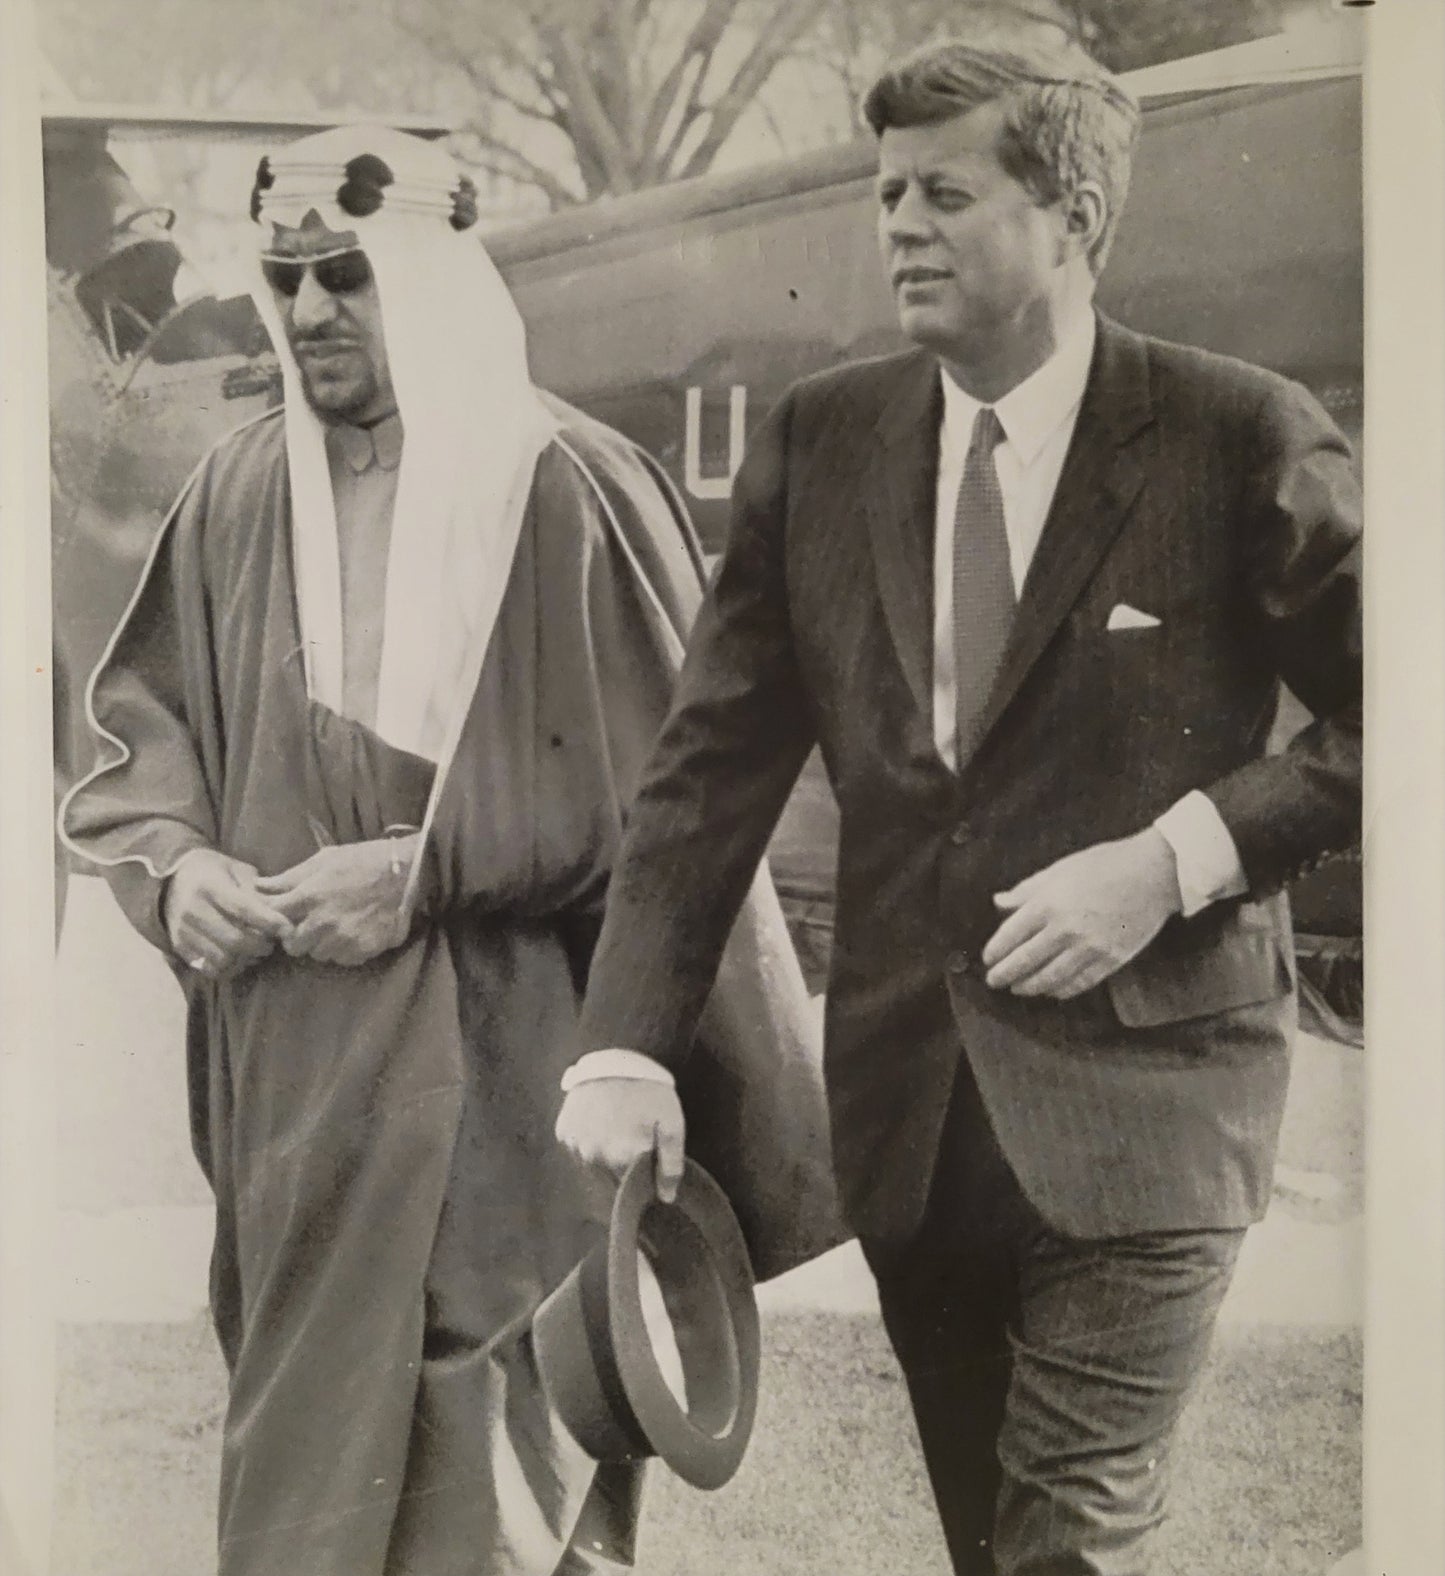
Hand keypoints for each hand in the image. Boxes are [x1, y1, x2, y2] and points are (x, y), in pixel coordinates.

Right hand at [163, 848, 292, 977]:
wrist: (173, 881)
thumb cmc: (214, 873)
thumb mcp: (236, 870)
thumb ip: (255, 890)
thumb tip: (278, 913)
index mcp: (208, 886)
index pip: (243, 909)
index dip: (270, 922)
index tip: (288, 929)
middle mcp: (192, 910)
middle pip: (234, 940)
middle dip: (261, 945)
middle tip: (272, 942)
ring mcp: (183, 931)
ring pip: (223, 958)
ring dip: (246, 959)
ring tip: (256, 950)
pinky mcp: (180, 948)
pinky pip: (210, 968)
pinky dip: (230, 967)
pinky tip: (238, 957)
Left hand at [254, 835, 417, 966]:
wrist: (406, 873)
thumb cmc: (362, 861)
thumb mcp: (325, 860)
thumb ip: (290, 877)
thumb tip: (258, 886)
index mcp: (310, 896)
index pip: (275, 918)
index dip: (276, 919)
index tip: (284, 916)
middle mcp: (323, 922)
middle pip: (293, 946)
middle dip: (298, 937)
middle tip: (310, 926)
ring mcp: (343, 939)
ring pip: (318, 954)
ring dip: (322, 944)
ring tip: (335, 927)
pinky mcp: (362, 950)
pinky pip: (342, 959)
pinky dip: (344, 949)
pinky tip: (353, 932)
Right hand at [555, 1076, 685, 1203]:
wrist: (616, 1056)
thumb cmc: (648, 1090)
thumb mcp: (672, 1123)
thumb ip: (671, 1164)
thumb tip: (666, 1198)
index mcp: (622, 1159)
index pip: (633, 1184)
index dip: (643, 1173)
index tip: (648, 1154)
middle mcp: (594, 1158)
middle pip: (612, 1175)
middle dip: (624, 1163)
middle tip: (633, 1134)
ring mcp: (575, 1145)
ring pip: (593, 1164)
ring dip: (603, 1154)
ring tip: (615, 1127)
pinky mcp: (563, 1131)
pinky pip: (576, 1147)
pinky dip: (587, 1140)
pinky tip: (598, 1122)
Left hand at [982, 828, 1182, 1000]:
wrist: (1154, 874)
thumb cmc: (1105, 865)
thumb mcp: (1059, 870)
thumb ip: (1026, 890)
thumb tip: (999, 902)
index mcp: (1049, 904)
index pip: (1011, 935)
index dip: (996, 951)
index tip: (988, 959)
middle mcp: (1065, 930)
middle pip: (1026, 961)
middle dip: (1005, 974)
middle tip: (994, 981)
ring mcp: (1089, 948)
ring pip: (1051, 978)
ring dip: (1030, 986)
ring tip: (1018, 989)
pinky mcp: (1111, 960)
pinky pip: (1080, 983)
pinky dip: (1062, 990)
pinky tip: (1051, 991)